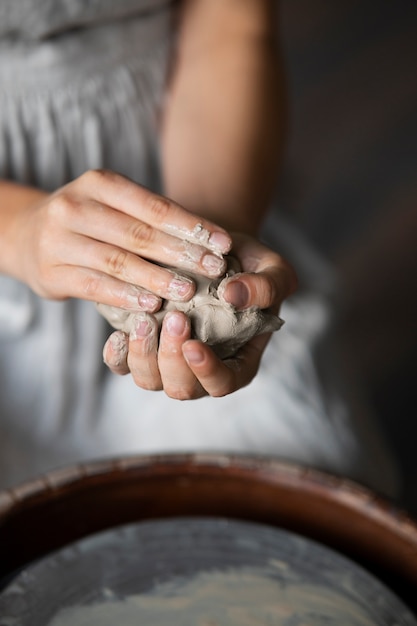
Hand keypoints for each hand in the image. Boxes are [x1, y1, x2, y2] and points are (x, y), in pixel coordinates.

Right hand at [8, 169, 231, 310]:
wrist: (26, 234)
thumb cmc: (87, 221)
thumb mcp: (112, 205)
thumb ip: (149, 219)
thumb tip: (208, 243)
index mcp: (99, 183)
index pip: (155, 207)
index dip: (192, 226)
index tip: (224, 244)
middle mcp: (76, 206)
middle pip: (140, 233)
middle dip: (182, 253)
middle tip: (215, 270)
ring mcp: (60, 240)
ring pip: (118, 261)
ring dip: (157, 277)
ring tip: (188, 291)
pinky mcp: (51, 273)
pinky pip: (95, 286)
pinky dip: (126, 296)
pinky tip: (152, 305)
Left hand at [103, 233, 296, 398]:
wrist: (215, 252)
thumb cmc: (252, 266)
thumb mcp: (274, 271)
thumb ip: (265, 286)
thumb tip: (232, 295)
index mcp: (238, 363)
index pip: (223, 383)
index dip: (206, 372)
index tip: (193, 345)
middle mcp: (201, 370)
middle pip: (181, 388)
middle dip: (173, 358)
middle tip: (174, 318)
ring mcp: (169, 362)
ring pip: (149, 380)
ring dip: (144, 354)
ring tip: (145, 319)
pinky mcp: (143, 347)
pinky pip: (122, 364)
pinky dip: (117, 354)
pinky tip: (119, 332)